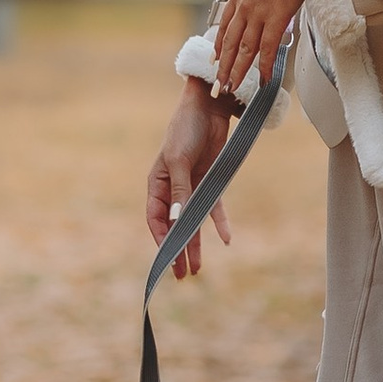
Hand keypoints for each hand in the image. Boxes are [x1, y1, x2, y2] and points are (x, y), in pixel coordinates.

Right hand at [148, 83, 235, 281]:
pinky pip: (215, 207)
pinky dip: (219, 222)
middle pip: (175, 225)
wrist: (208, 106)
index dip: (162, 239)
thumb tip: (177, 220)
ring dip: (196, 243)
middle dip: (178, 250)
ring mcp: (192, 187)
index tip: (169, 258)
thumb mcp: (180, 160)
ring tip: (197, 269)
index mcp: (157, 183)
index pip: (155, 218)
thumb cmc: (186, 128)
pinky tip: (226, 239)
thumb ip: (180, 191)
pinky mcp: (211, 181)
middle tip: (182, 275)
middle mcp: (173, 189)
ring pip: (193, 222)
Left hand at [211, 0, 302, 103]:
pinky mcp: (276, 16)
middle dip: (224, 67)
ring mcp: (258, 12)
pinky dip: (263, 65)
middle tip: (219, 86)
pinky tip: (262, 78)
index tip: (216, 63)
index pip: (223, 28)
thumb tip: (261, 3)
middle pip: (230, 43)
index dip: (219, 49)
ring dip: (238, 71)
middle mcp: (243, 6)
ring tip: (233, 88)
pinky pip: (267, 47)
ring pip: (245, 49)